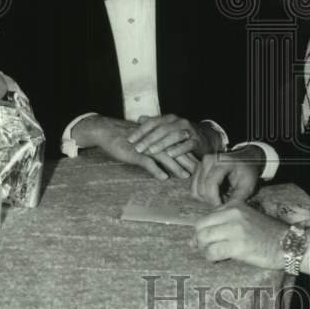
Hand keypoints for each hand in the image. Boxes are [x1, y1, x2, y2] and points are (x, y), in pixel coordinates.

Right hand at [72, 115, 194, 180]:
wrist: (108, 131)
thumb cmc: (126, 137)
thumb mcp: (144, 140)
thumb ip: (156, 146)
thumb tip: (166, 156)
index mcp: (158, 138)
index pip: (177, 146)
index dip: (189, 154)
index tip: (201, 163)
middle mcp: (155, 141)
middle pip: (175, 151)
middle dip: (188, 161)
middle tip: (200, 171)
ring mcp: (146, 147)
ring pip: (165, 157)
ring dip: (176, 166)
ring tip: (186, 176)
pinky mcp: (136, 153)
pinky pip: (148, 162)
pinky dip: (156, 170)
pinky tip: (164, 178)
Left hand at [127, 114, 219, 162]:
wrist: (206, 139)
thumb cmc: (182, 135)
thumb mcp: (168, 128)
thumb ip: (154, 124)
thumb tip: (139, 118)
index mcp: (170, 118)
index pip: (152, 122)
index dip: (140, 131)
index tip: (129, 140)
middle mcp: (179, 122)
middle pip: (162, 129)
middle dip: (148, 138)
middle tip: (138, 147)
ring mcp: (189, 131)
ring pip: (173, 136)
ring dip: (162, 144)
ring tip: (152, 151)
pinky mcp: (197, 141)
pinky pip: (187, 144)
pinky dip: (178, 149)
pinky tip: (170, 155)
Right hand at [190, 146, 263, 205]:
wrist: (246, 157)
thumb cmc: (248, 170)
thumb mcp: (248, 185)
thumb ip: (237, 199)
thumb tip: (225, 212)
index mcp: (222, 162)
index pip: (210, 183)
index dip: (214, 199)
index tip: (222, 207)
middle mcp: (208, 160)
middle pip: (201, 188)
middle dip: (210, 200)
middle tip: (223, 203)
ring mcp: (201, 163)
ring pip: (194, 189)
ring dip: (205, 198)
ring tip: (218, 199)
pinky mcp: (198, 168)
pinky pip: (193, 187)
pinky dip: (201, 195)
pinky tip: (213, 195)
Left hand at [194, 200, 288, 269]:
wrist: (288, 243)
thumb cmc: (268, 233)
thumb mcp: (247, 218)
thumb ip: (226, 222)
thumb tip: (196, 238)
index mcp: (234, 205)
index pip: (206, 217)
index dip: (203, 231)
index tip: (205, 240)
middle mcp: (232, 213)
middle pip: (200, 227)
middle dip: (200, 240)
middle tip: (207, 249)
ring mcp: (235, 229)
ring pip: (203, 239)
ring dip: (204, 250)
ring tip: (213, 255)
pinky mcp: (237, 246)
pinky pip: (212, 252)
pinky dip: (211, 258)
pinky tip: (218, 260)